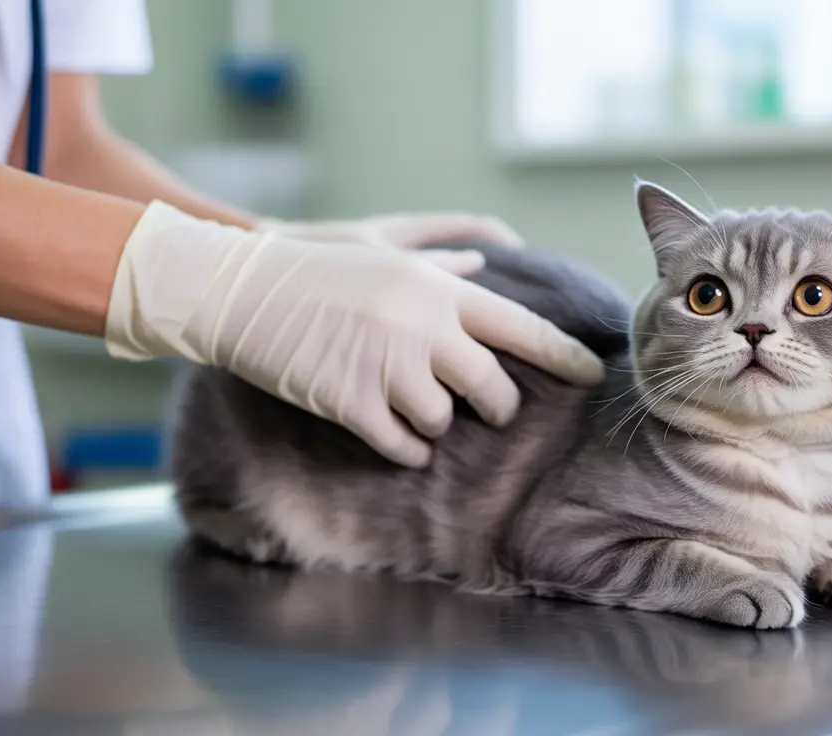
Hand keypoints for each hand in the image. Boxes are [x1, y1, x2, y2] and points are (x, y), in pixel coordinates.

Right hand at [104, 202, 603, 466]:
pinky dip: (404, 448)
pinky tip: (390, 433)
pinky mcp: (353, 404)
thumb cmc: (314, 263)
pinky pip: (404, 447)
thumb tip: (487, 258)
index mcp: (437, 289)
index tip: (592, 374)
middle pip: (493, 390)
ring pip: (444, 423)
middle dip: (495, 406)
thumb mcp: (383, 247)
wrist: (239, 289)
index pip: (521, 330)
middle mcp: (424, 329)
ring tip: (406, 402)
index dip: (563, 357)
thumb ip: (441, 253)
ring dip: (433, 423)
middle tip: (483, 406)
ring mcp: (389, 368)